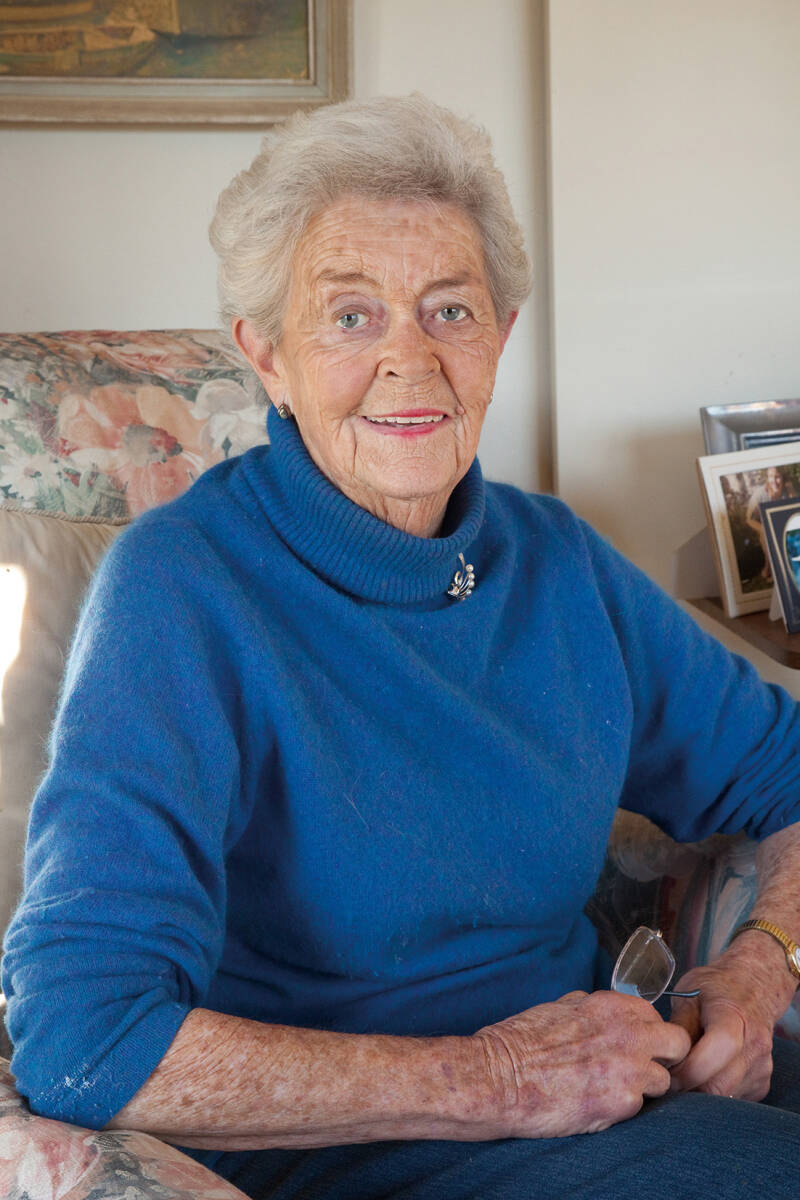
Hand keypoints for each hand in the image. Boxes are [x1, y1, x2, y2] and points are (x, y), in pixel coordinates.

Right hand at [473, 989, 690, 1138]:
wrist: (501, 1078)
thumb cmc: (522, 1041)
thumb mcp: (559, 1006)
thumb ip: (591, 1007)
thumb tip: (606, 1012)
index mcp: (611, 1005)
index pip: (656, 1014)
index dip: (647, 1031)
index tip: (637, 1044)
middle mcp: (628, 1033)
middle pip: (678, 1043)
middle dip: (665, 1056)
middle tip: (643, 1067)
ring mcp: (630, 1069)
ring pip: (665, 1080)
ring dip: (646, 1086)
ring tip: (615, 1090)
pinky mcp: (623, 1103)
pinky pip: (640, 1106)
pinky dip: (624, 1107)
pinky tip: (599, 1103)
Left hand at [668, 935, 795, 1099]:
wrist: (752, 987)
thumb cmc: (714, 988)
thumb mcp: (688, 995)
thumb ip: (679, 1027)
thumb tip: (662, 1059)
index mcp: (734, 1017)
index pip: (715, 1054)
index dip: (687, 1071)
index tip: (665, 1073)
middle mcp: (755, 1045)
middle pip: (719, 1085)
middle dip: (689, 1089)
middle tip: (667, 1082)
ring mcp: (762, 1067)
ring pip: (725, 1098)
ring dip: (700, 1094)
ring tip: (682, 1077)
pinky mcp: (762, 1083)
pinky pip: (733, 1099)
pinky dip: (714, 1094)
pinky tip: (703, 1076)